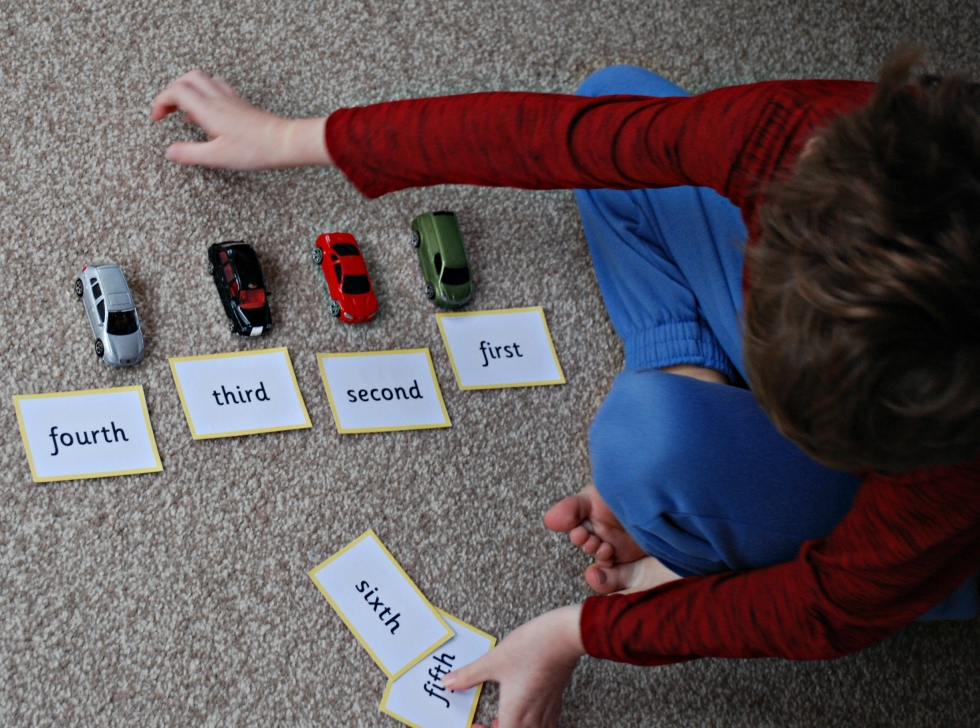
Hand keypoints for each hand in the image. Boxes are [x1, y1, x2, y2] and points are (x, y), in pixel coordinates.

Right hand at [150, 70, 331, 169]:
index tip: (156, 118)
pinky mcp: (242, 104)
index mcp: (208, 109)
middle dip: (171, 91)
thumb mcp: (217, 156)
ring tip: (185, 112)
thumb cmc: (255, 149)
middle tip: (167, 110)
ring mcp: (231, 99)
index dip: (160, 101)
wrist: (285, 141)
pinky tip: (209, 114)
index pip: (176, 91)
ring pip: (204, 80)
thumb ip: (191, 153)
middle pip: (188, 78)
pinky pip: (218, 88)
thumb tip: (170, 151)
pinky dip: (206, 95)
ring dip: (189, 90)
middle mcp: (218, 99)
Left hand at [442, 605, 584, 727]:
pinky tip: (526, 709)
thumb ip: (469, 675)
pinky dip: (532, 723)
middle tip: (488, 723)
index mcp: (515, 714)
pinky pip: (545, 723)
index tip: (476, 726)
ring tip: (504, 718)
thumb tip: (448, 682)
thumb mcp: (493, 661)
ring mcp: (547, 710)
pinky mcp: (556, 699)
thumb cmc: (531, 648)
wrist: (564, 637)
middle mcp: (533, 718)